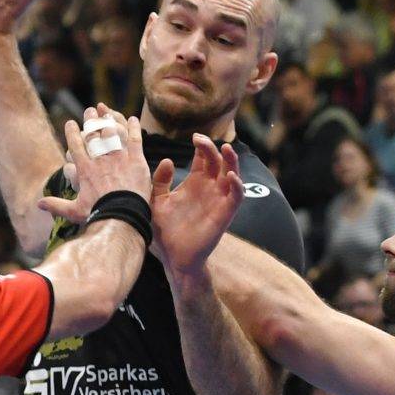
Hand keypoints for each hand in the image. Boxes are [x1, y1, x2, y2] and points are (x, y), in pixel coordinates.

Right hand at [37, 107, 149, 223]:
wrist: (122, 217)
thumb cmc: (97, 215)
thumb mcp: (74, 211)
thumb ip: (56, 205)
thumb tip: (39, 204)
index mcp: (85, 169)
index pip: (76, 145)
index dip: (72, 132)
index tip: (70, 123)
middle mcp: (100, 159)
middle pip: (93, 134)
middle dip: (90, 120)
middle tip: (89, 110)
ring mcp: (118, 158)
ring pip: (112, 132)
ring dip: (109, 120)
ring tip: (107, 112)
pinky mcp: (136, 160)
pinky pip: (135, 139)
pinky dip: (134, 127)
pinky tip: (134, 119)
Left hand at [149, 135, 244, 274]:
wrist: (173, 257)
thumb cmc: (164, 231)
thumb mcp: (156, 201)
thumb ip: (159, 181)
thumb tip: (167, 160)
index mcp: (194, 182)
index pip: (203, 157)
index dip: (201, 145)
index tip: (193, 136)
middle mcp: (209, 188)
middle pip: (217, 160)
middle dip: (211, 147)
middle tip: (200, 140)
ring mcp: (218, 199)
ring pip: (232, 173)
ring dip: (231, 160)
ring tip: (225, 149)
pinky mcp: (225, 214)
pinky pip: (236, 196)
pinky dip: (237, 185)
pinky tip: (231, 176)